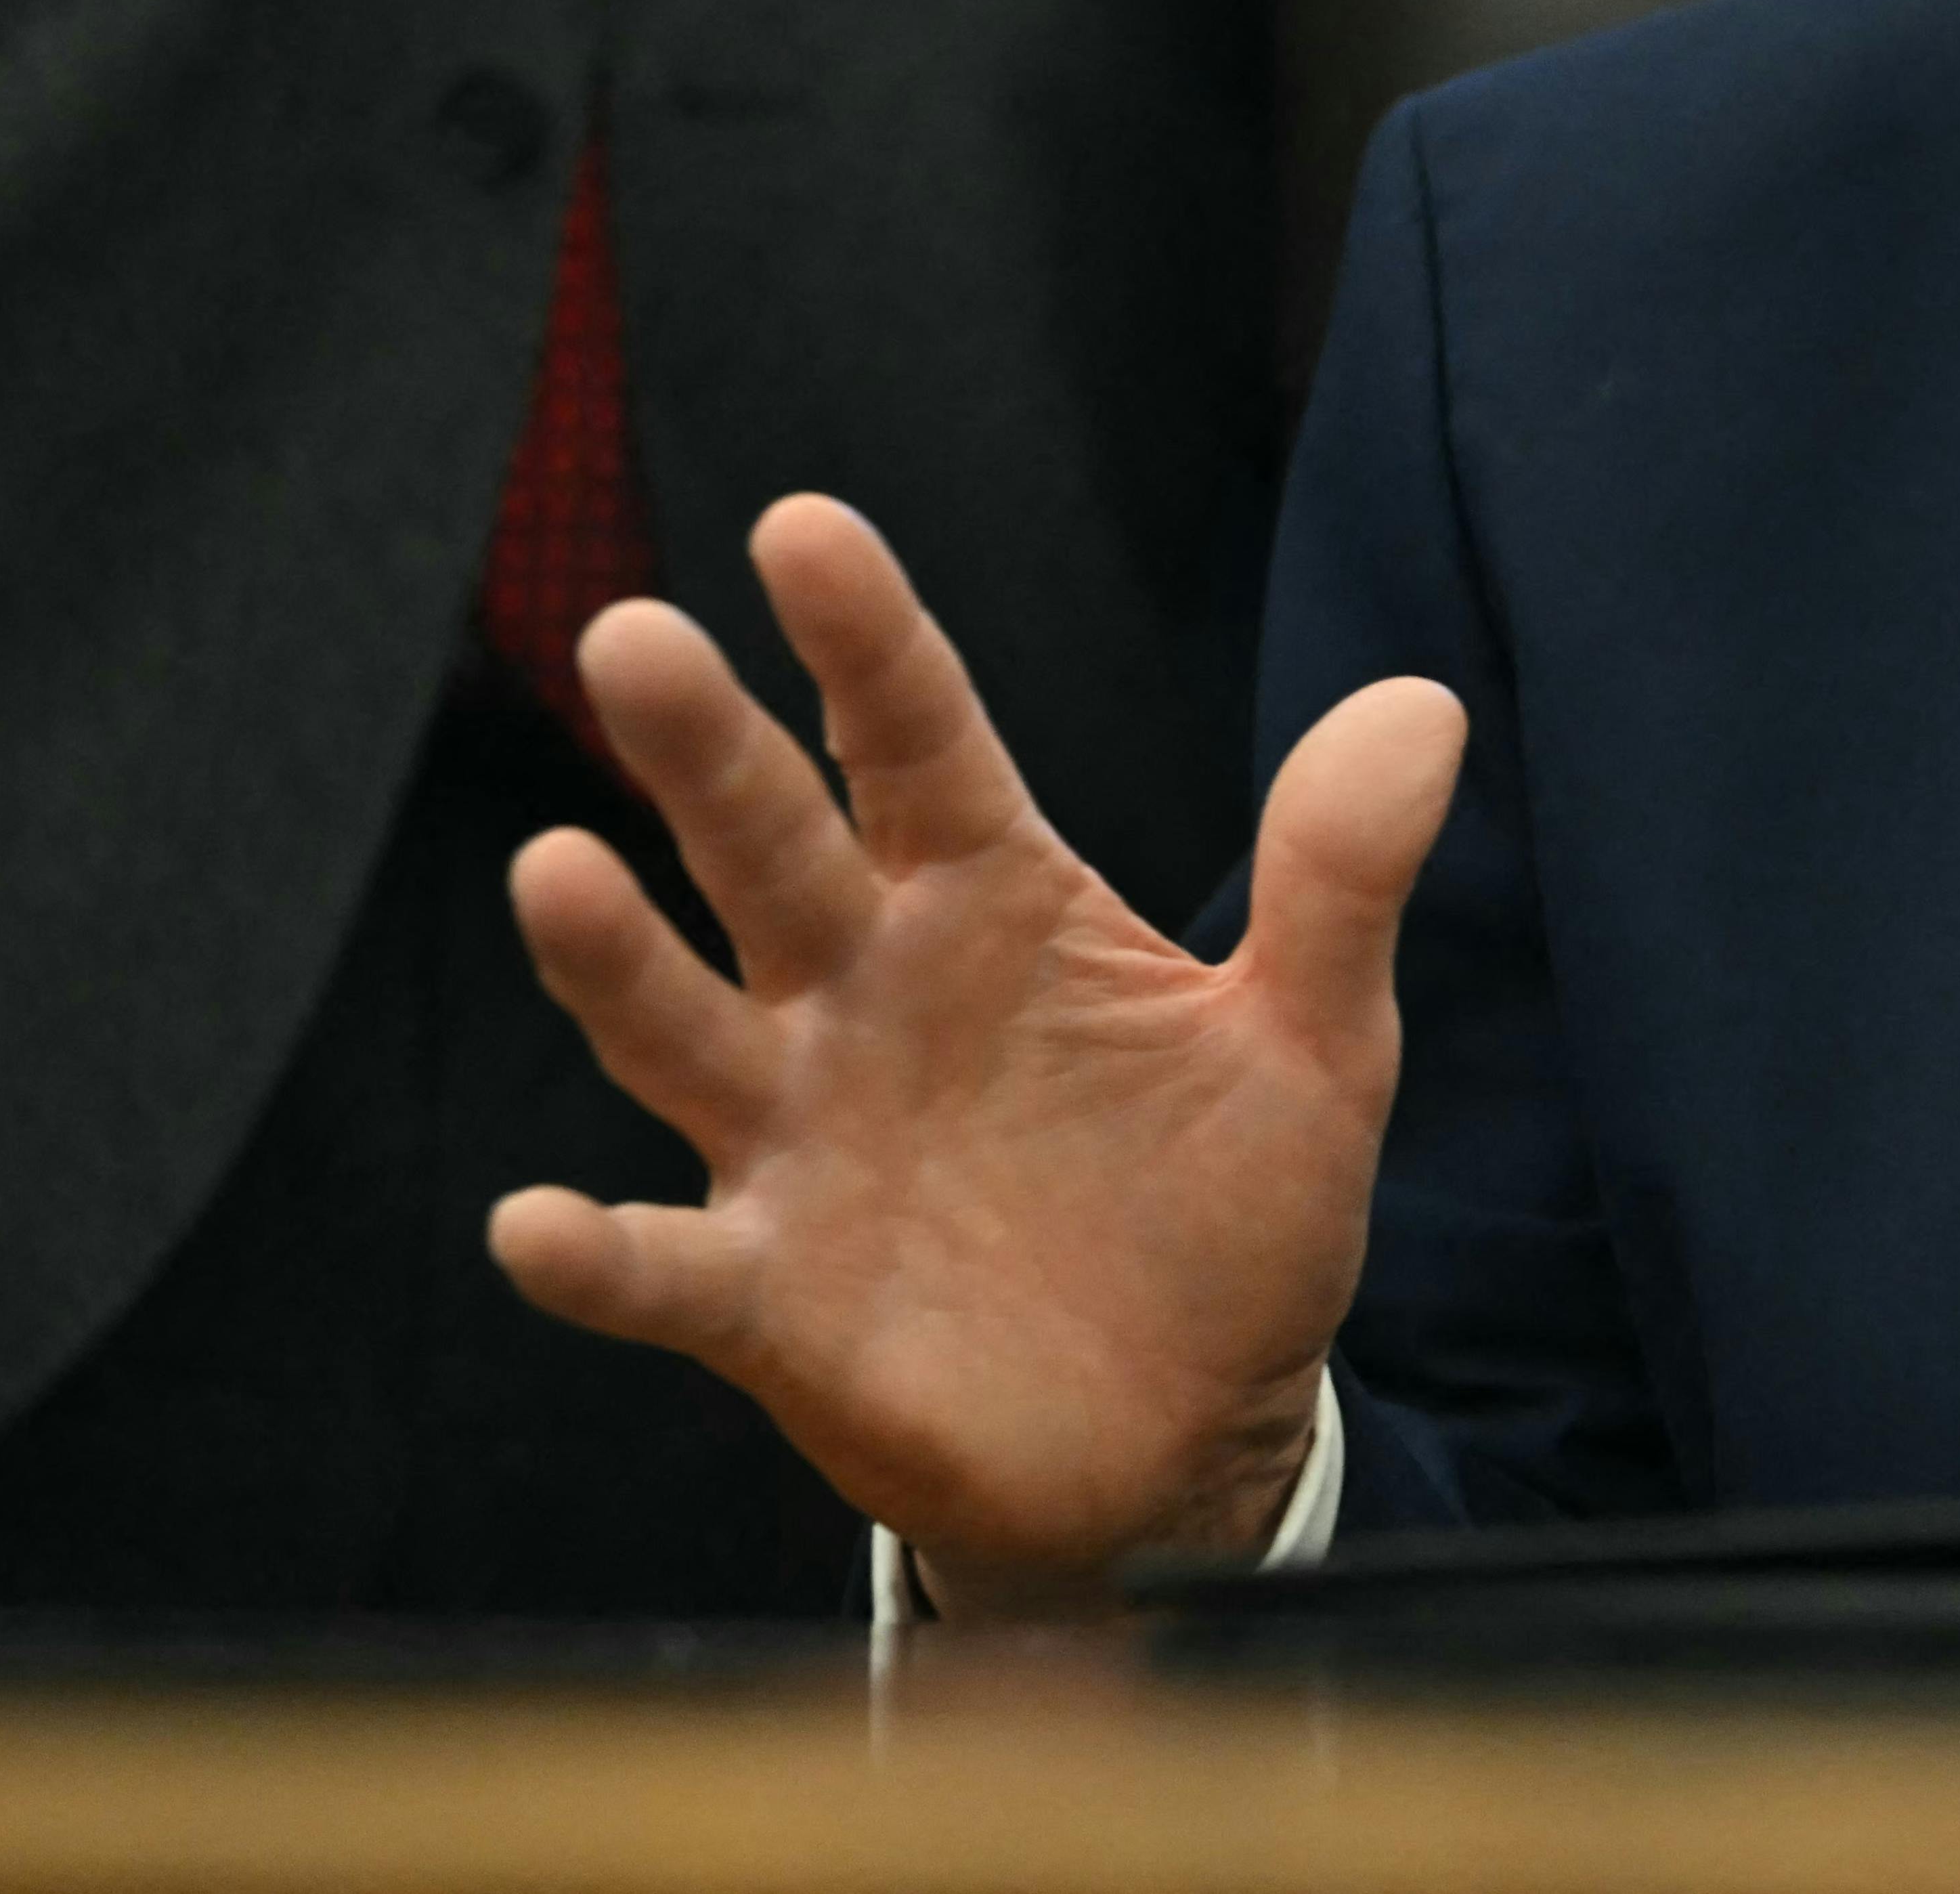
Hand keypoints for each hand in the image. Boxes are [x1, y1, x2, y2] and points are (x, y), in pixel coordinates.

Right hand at [486, 495, 1466, 1615]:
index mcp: (996, 904)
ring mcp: (803, 1141)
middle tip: (633, 633)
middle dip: (702, 749)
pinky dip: (598, 1252)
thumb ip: (1340, 878)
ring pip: (684, 1028)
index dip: (868, 639)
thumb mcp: (1316, 1039)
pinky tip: (534, 1224)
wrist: (1192, 1431)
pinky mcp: (775, 1298)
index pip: (922, 742)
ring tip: (555, 866)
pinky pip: (669, 1269)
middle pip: (774, 849)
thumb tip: (1426, 705)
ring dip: (614, 957)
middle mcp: (869, 995)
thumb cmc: (1231, 1211)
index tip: (803, 529)